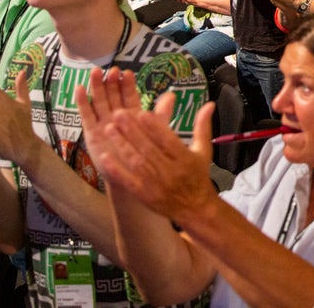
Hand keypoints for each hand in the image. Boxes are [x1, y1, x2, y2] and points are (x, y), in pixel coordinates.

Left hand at [75, 67, 217, 223]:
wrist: (195, 209)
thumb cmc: (198, 176)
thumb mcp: (204, 150)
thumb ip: (203, 126)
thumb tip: (210, 104)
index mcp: (185, 159)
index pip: (167, 140)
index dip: (154, 126)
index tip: (141, 112)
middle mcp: (170, 171)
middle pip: (149, 149)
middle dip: (132, 130)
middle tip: (119, 114)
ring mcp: (156, 184)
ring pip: (136, 162)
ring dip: (121, 145)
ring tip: (109, 129)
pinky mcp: (144, 194)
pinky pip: (128, 180)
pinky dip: (116, 169)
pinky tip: (104, 157)